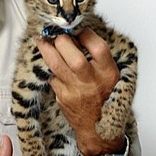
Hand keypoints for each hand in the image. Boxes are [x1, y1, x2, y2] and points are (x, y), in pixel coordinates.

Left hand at [36, 28, 122, 155]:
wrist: (98, 127)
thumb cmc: (105, 98)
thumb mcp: (113, 76)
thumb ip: (100, 57)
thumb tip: (81, 33)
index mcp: (108, 74)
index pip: (98, 49)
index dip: (86, 34)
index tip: (78, 28)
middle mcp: (92, 82)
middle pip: (75, 58)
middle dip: (63, 41)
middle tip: (57, 34)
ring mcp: (76, 91)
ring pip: (56, 65)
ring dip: (47, 49)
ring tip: (42, 40)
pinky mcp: (62, 97)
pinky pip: (51, 77)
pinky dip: (48, 66)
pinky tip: (46, 59)